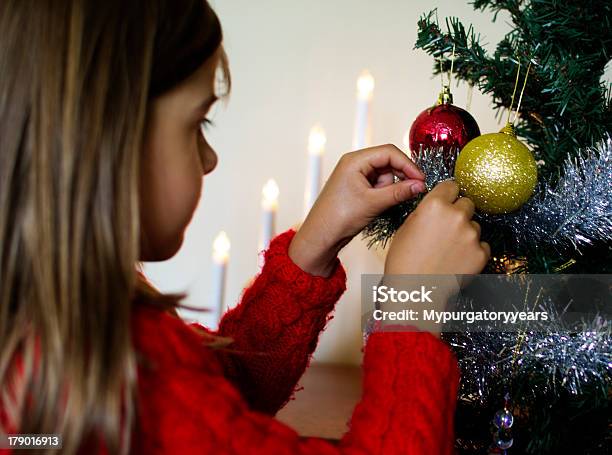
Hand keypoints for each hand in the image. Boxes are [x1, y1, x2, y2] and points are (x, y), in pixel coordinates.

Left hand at [289, 144, 425, 276]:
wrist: (321, 236)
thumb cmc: (339, 217)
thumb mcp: (373, 203)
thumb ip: (399, 192)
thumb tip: (420, 185)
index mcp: (355, 160)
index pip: (389, 152)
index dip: (407, 164)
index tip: (420, 179)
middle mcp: (354, 164)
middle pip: (388, 161)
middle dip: (400, 177)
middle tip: (413, 191)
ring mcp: (356, 175)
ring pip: (385, 175)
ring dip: (391, 188)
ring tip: (383, 204)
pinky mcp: (358, 187)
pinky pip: (378, 185)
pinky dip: (385, 193)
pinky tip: (381, 205)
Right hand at [384, 180, 489, 275]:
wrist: (415, 291)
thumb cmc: (404, 261)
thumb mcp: (406, 227)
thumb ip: (425, 211)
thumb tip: (437, 206)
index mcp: (435, 205)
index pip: (451, 186)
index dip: (447, 194)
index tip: (446, 201)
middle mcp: (456, 216)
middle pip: (467, 203)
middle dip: (458, 213)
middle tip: (446, 229)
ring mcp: (471, 235)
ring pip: (474, 225)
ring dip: (465, 233)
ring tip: (448, 250)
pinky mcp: (482, 253)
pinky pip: (482, 245)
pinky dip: (472, 251)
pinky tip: (456, 260)